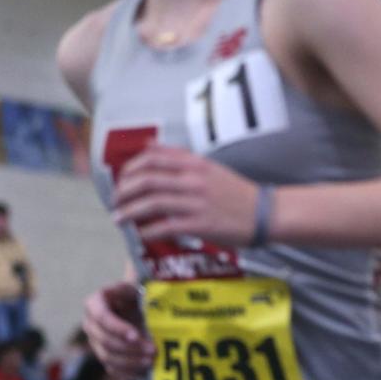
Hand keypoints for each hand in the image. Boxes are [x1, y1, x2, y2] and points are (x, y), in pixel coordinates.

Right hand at [83, 282, 154, 379]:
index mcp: (95, 303)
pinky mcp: (103, 354)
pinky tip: (144, 370)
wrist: (135, 304)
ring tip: (151, 360)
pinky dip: (127, 372)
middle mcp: (90, 324)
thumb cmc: (136, 292)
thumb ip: (137, 286)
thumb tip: (138, 281)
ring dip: (131, 361)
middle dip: (130, 348)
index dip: (118, 329)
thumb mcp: (135, 286)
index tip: (136, 336)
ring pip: (108, 357)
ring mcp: (95, 341)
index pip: (102, 317)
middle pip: (105, 340)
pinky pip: (112, 368)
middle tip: (152, 350)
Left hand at [113, 144, 258, 245]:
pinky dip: (148, 232)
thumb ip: (179, 157)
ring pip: (152, 204)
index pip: (152, 159)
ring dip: (130, 212)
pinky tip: (142, 235)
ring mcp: (197, 203)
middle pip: (147, 180)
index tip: (121, 179)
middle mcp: (194, 180)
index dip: (130, 169)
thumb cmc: (235, 192)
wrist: (265, 213)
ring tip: (119, 219)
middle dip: (124, 191)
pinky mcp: (201, 225)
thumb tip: (148, 145)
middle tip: (115, 201)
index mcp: (195, 164)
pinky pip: (166, 227)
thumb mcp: (209, 167)